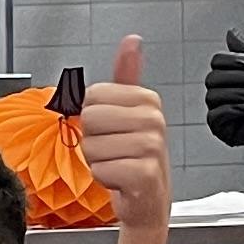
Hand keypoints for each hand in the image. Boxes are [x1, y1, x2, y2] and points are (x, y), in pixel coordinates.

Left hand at [80, 33, 170, 231]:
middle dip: (93, 140)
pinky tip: (122, 182)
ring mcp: (152, 146)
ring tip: (118, 166)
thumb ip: (127, 77)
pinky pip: (99, 169)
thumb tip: (132, 41)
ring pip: (91, 146)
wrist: (147, 202)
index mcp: (148, 99)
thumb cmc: (135, 159)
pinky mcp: (144, 173)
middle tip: (115, 151)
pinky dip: (104, 180)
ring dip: (98, 162)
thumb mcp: (129, 113)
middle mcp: (154, 119)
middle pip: (89, 118)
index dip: (93, 119)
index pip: (92, 95)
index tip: (114, 131)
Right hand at [204, 29, 243, 156]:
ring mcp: (220, 112)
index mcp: (229, 77)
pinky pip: (214, 115)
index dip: (239, 61)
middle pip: (213, 78)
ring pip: (213, 96)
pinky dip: (234, 109)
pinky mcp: (222, 130)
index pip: (217, 61)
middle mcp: (221, 93)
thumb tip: (230, 32)